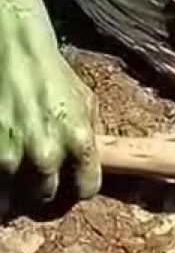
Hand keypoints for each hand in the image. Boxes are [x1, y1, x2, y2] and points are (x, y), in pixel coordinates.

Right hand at [0, 22, 100, 211]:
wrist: (17, 51)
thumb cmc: (52, 73)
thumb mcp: (85, 101)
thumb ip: (88, 137)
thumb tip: (87, 165)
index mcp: (78, 141)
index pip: (86, 189)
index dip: (77, 184)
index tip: (69, 179)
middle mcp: (45, 155)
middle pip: (46, 197)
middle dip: (43, 185)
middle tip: (37, 171)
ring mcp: (11, 157)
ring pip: (13, 201)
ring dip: (14, 189)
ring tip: (16, 167)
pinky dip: (0, 180)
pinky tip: (4, 158)